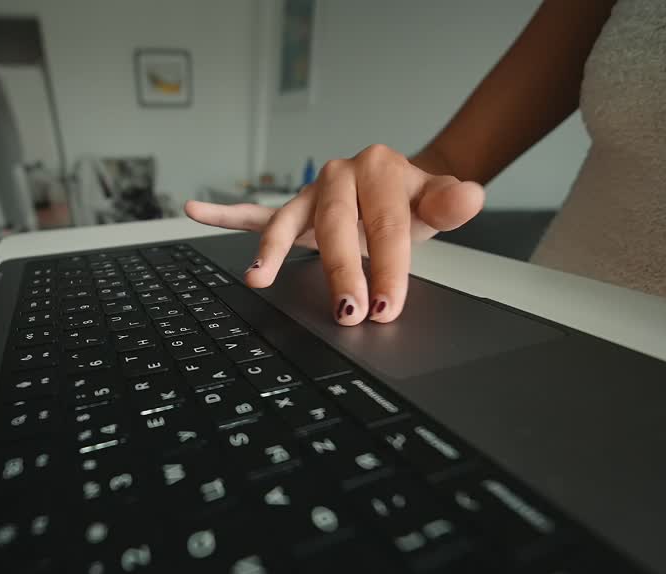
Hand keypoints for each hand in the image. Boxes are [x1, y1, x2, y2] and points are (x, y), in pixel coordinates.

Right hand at [185, 144, 483, 324]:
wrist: (398, 185)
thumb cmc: (413, 200)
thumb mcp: (438, 200)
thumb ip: (452, 202)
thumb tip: (469, 196)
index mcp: (379, 170)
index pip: (386, 226)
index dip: (389, 268)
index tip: (387, 307)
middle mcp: (340, 176)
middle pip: (338, 228)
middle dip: (341, 272)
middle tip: (347, 312)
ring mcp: (312, 193)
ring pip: (290, 221)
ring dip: (273, 250)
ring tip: (258, 277)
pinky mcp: (292, 209)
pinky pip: (256, 213)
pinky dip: (225, 214)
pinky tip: (196, 210)